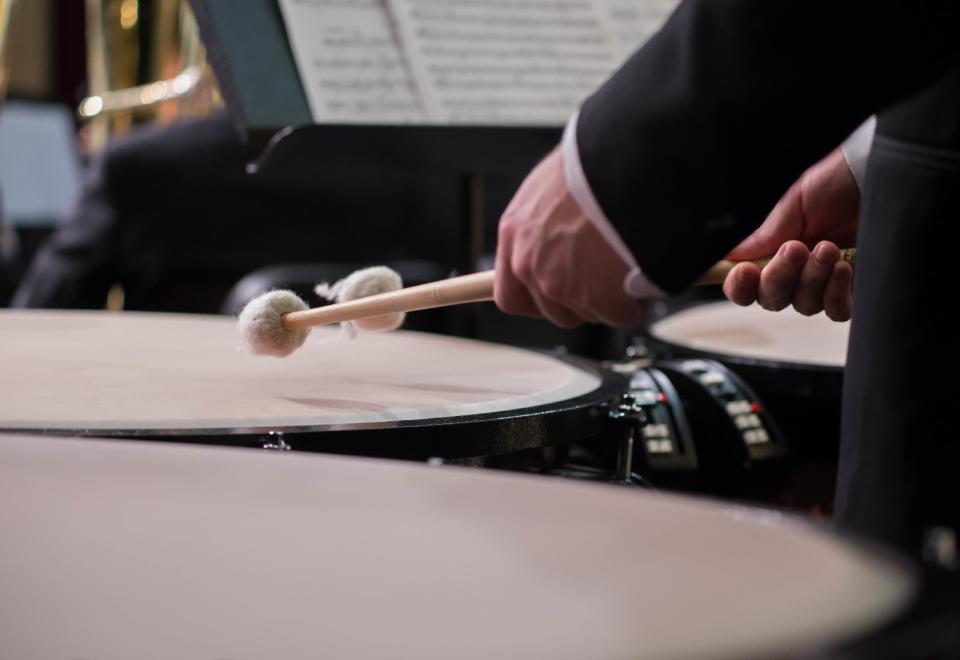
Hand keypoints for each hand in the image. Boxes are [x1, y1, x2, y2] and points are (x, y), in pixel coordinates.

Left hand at [494, 146, 649, 327]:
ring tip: (633, 265)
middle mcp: (532, 266)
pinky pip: (624, 314)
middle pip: (553, 311)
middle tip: (608, 276)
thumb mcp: (558, 184)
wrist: (634, 161)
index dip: (536, 300)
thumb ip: (551, 220)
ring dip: (611, 298)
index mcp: (516, 233)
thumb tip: (567, 236)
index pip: (510, 294)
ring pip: (590, 312)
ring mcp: (565, 288)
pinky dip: (638, 301)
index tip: (556, 295)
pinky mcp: (603, 302)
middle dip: (581, 300)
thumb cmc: (601, 160)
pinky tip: (649, 272)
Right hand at [723, 147, 858, 320]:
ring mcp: (825, 284)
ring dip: (812, 278)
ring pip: (804, 305)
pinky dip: (835, 294)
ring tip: (829, 247)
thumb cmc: (839, 182)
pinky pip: (836, 312)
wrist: (882, 175)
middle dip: (780, 277)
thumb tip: (731, 256)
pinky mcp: (855, 290)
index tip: (744, 271)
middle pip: (771, 299)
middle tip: (796, 248)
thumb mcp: (795, 203)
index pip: (746, 285)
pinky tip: (843, 268)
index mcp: (774, 251)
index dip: (739, 286)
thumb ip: (766, 235)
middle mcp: (797, 272)